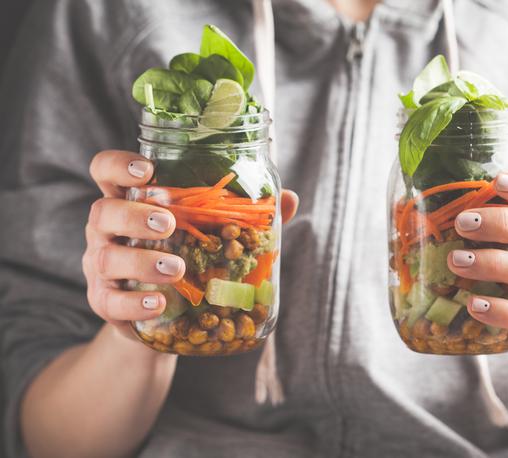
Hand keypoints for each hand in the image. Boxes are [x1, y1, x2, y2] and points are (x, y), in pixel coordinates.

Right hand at [83, 150, 298, 339]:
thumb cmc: (186, 257)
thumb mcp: (207, 233)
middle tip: (169, 224)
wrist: (164, 315)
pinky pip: (109, 301)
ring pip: (104, 257)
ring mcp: (102, 267)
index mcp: (131, 201)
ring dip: (141, 261)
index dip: (119, 165)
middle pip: (102, 212)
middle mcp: (108, 230)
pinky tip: (158, 303)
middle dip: (135, 216)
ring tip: (175, 269)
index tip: (149, 169)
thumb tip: (288, 198)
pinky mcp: (105, 302)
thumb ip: (243, 215)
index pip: (106, 170)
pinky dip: (135, 302)